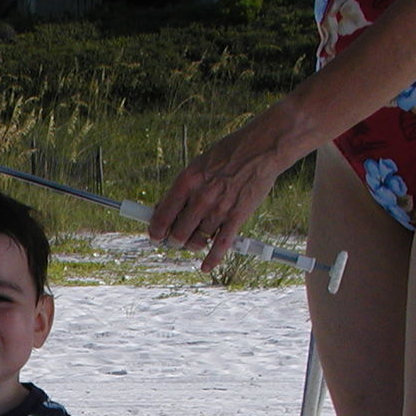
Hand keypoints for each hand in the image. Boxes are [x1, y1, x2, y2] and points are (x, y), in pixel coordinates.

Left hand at [146, 105, 294, 272]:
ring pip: (197, 241)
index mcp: (186, 182)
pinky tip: (205, 266)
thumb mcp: (197, 166)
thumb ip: (182, 189)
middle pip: (178, 234)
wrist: (260, 149)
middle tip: (175, 241)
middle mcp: (200, 198)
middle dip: (174, 241)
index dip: (155, 232)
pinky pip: (221, 246)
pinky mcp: (237, 217)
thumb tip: (163, 208)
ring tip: (196, 241)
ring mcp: (219, 209)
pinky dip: (212, 259)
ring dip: (194, 245)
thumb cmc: (227, 155)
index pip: (162, 217)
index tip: (155, 237)